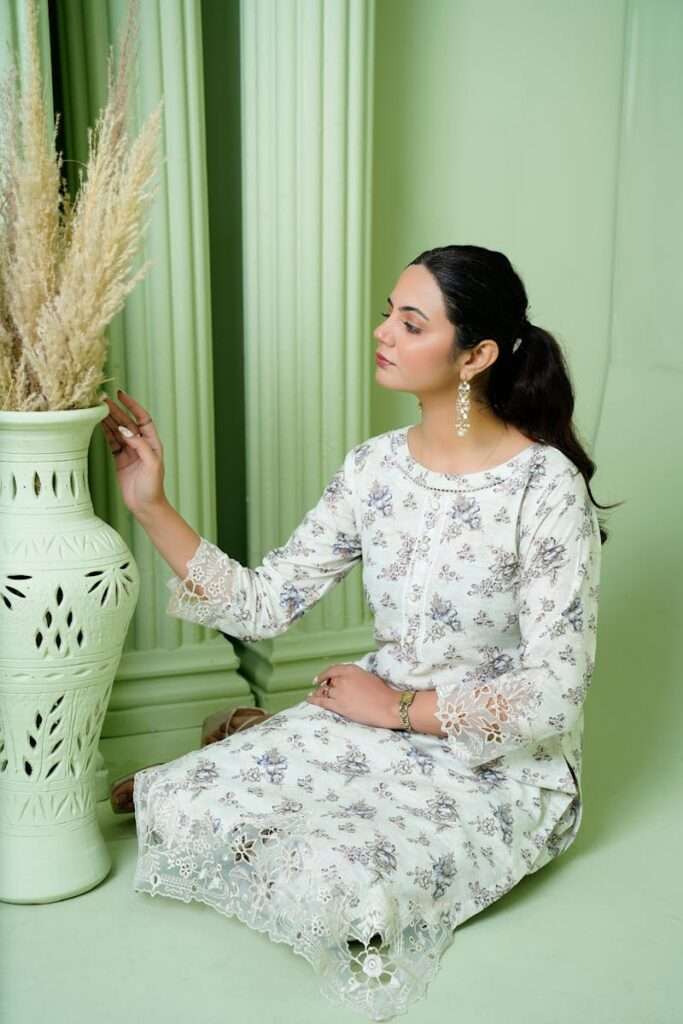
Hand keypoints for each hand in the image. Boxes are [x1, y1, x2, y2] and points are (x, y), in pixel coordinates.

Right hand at [98, 389, 167, 516]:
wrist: (145, 506)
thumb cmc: (152, 487)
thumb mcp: (151, 465)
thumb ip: (140, 446)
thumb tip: (125, 430)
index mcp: (152, 443)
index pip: (142, 418)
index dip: (132, 406)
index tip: (121, 395)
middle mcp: (141, 444)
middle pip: (127, 422)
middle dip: (115, 410)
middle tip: (102, 400)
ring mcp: (130, 451)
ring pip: (117, 431)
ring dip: (107, 420)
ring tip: (96, 408)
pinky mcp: (120, 460)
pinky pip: (111, 442)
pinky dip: (104, 433)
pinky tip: (97, 424)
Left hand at [305, 663, 399, 728]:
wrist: (387, 706)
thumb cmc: (383, 693)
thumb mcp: (368, 676)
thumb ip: (355, 677)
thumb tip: (347, 681)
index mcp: (351, 669)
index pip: (333, 670)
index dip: (324, 674)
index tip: (320, 678)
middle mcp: (342, 679)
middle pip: (329, 682)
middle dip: (325, 686)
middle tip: (321, 690)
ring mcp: (339, 692)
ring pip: (324, 691)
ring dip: (319, 693)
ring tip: (313, 695)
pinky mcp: (338, 705)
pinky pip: (322, 701)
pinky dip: (314, 700)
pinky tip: (309, 699)